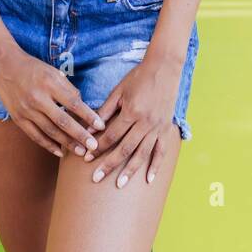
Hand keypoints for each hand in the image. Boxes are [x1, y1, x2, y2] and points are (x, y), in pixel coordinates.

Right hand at [0, 45, 105, 158]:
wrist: (4, 65)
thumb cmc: (33, 68)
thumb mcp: (53, 72)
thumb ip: (68, 89)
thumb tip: (82, 107)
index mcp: (49, 84)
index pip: (74, 103)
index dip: (88, 116)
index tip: (101, 126)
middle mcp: (38, 98)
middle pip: (63, 121)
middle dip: (80, 135)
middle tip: (94, 146)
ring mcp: (26, 110)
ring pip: (50, 131)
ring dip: (67, 143)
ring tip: (81, 151)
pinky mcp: (18, 118)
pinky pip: (35, 135)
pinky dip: (48, 145)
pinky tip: (59, 152)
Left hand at [82, 54, 182, 186]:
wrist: (164, 68)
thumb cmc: (139, 77)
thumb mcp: (119, 90)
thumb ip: (104, 110)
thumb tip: (89, 128)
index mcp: (131, 112)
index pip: (111, 135)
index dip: (97, 147)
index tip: (86, 158)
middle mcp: (145, 122)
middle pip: (124, 149)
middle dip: (109, 164)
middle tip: (96, 178)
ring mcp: (157, 127)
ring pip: (142, 154)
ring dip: (130, 170)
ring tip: (119, 184)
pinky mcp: (166, 128)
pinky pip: (161, 151)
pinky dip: (155, 166)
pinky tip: (148, 179)